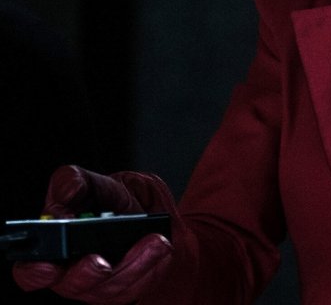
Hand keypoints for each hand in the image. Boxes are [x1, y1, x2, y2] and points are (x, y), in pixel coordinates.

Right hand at [12, 165, 178, 303]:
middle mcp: (71, 274)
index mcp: (50, 251)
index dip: (36, 271)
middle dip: (88, 274)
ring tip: (153, 241)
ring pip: (113, 285)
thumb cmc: (107, 200)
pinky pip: (140, 283)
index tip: (50, 264)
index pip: (30, 272)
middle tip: (101, 261)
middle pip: (74, 285)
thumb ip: (71, 182)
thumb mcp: (91, 183)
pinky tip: (161, 245)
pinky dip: (153, 263)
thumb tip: (66, 194)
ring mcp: (101, 285)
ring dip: (135, 263)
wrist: (143, 210)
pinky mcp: (128, 287)